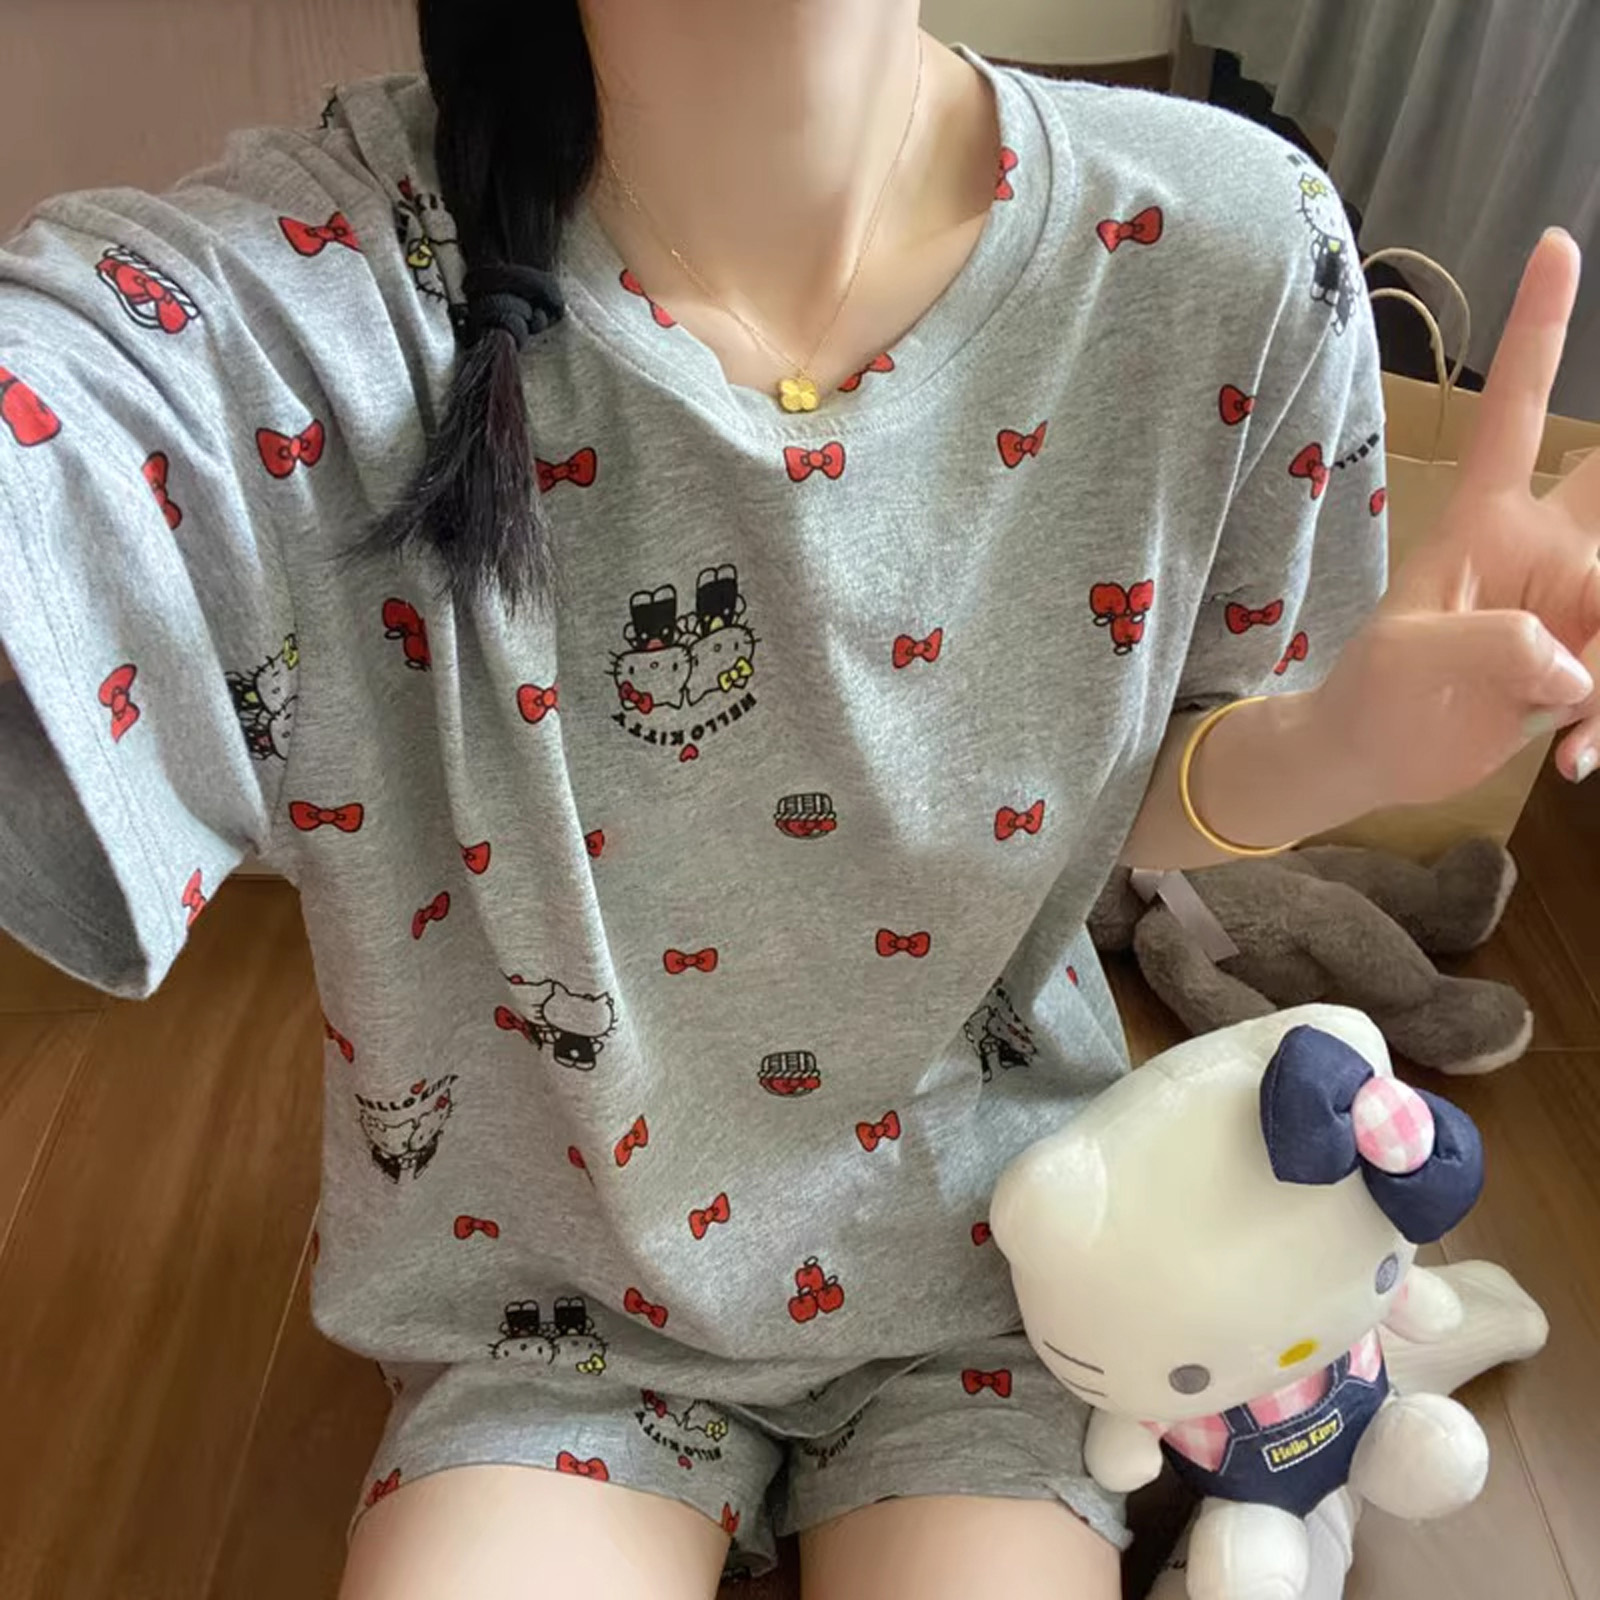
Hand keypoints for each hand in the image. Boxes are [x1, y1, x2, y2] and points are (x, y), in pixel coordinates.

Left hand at [1315, 230, 1599, 806]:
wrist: (1372, 758)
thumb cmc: (1373, 697)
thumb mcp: (1418, 665)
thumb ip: (1500, 649)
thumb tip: (1579, 665)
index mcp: (1488, 521)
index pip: (1517, 413)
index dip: (1538, 333)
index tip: (1555, 247)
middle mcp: (1544, 550)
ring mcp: (1573, 603)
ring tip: (1570, 732)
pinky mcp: (1586, 657)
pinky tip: (1567, 760)